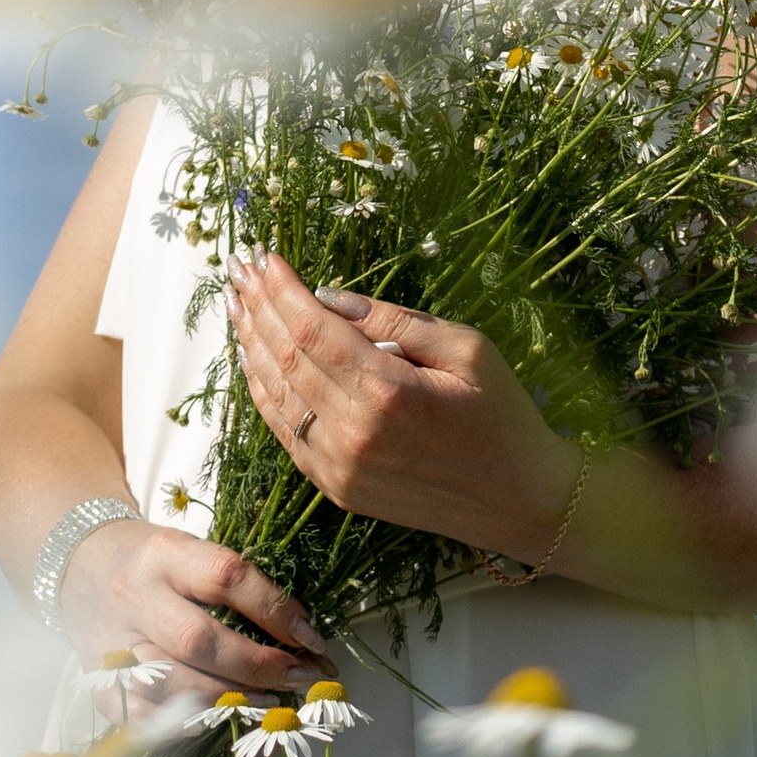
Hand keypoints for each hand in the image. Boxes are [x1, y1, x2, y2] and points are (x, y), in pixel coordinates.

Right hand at [55, 516, 333, 706]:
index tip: (312, 637)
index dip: (276, 610)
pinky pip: (142, 716)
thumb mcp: (189, 550)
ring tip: (270, 701)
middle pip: (199, 639)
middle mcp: (135, 597)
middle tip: (301, 678)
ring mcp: (113, 643)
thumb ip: (232, 585)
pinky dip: (183, 723)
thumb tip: (298, 634)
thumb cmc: (150, 559)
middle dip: (258, 665)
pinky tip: (218, 718)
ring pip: (173, 683)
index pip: (227, 577)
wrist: (76, 563)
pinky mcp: (99, 681)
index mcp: (164, 554)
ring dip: (230, 699)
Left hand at [229, 250, 577, 566]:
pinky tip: (253, 358)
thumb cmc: (502, 416)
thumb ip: (396, 321)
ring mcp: (340, 467)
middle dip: (258, 306)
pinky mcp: (336, 487)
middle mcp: (354, 434)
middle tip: (239, 267)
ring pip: (275, 395)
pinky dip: (262, 390)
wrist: (519, 502)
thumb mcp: (467, 349)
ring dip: (250, 344)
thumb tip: (327, 297)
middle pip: (285, 358)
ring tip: (237, 303)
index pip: (312, 329)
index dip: (280, 289)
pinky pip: (284, 431)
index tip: (262, 254)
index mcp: (389, 394)